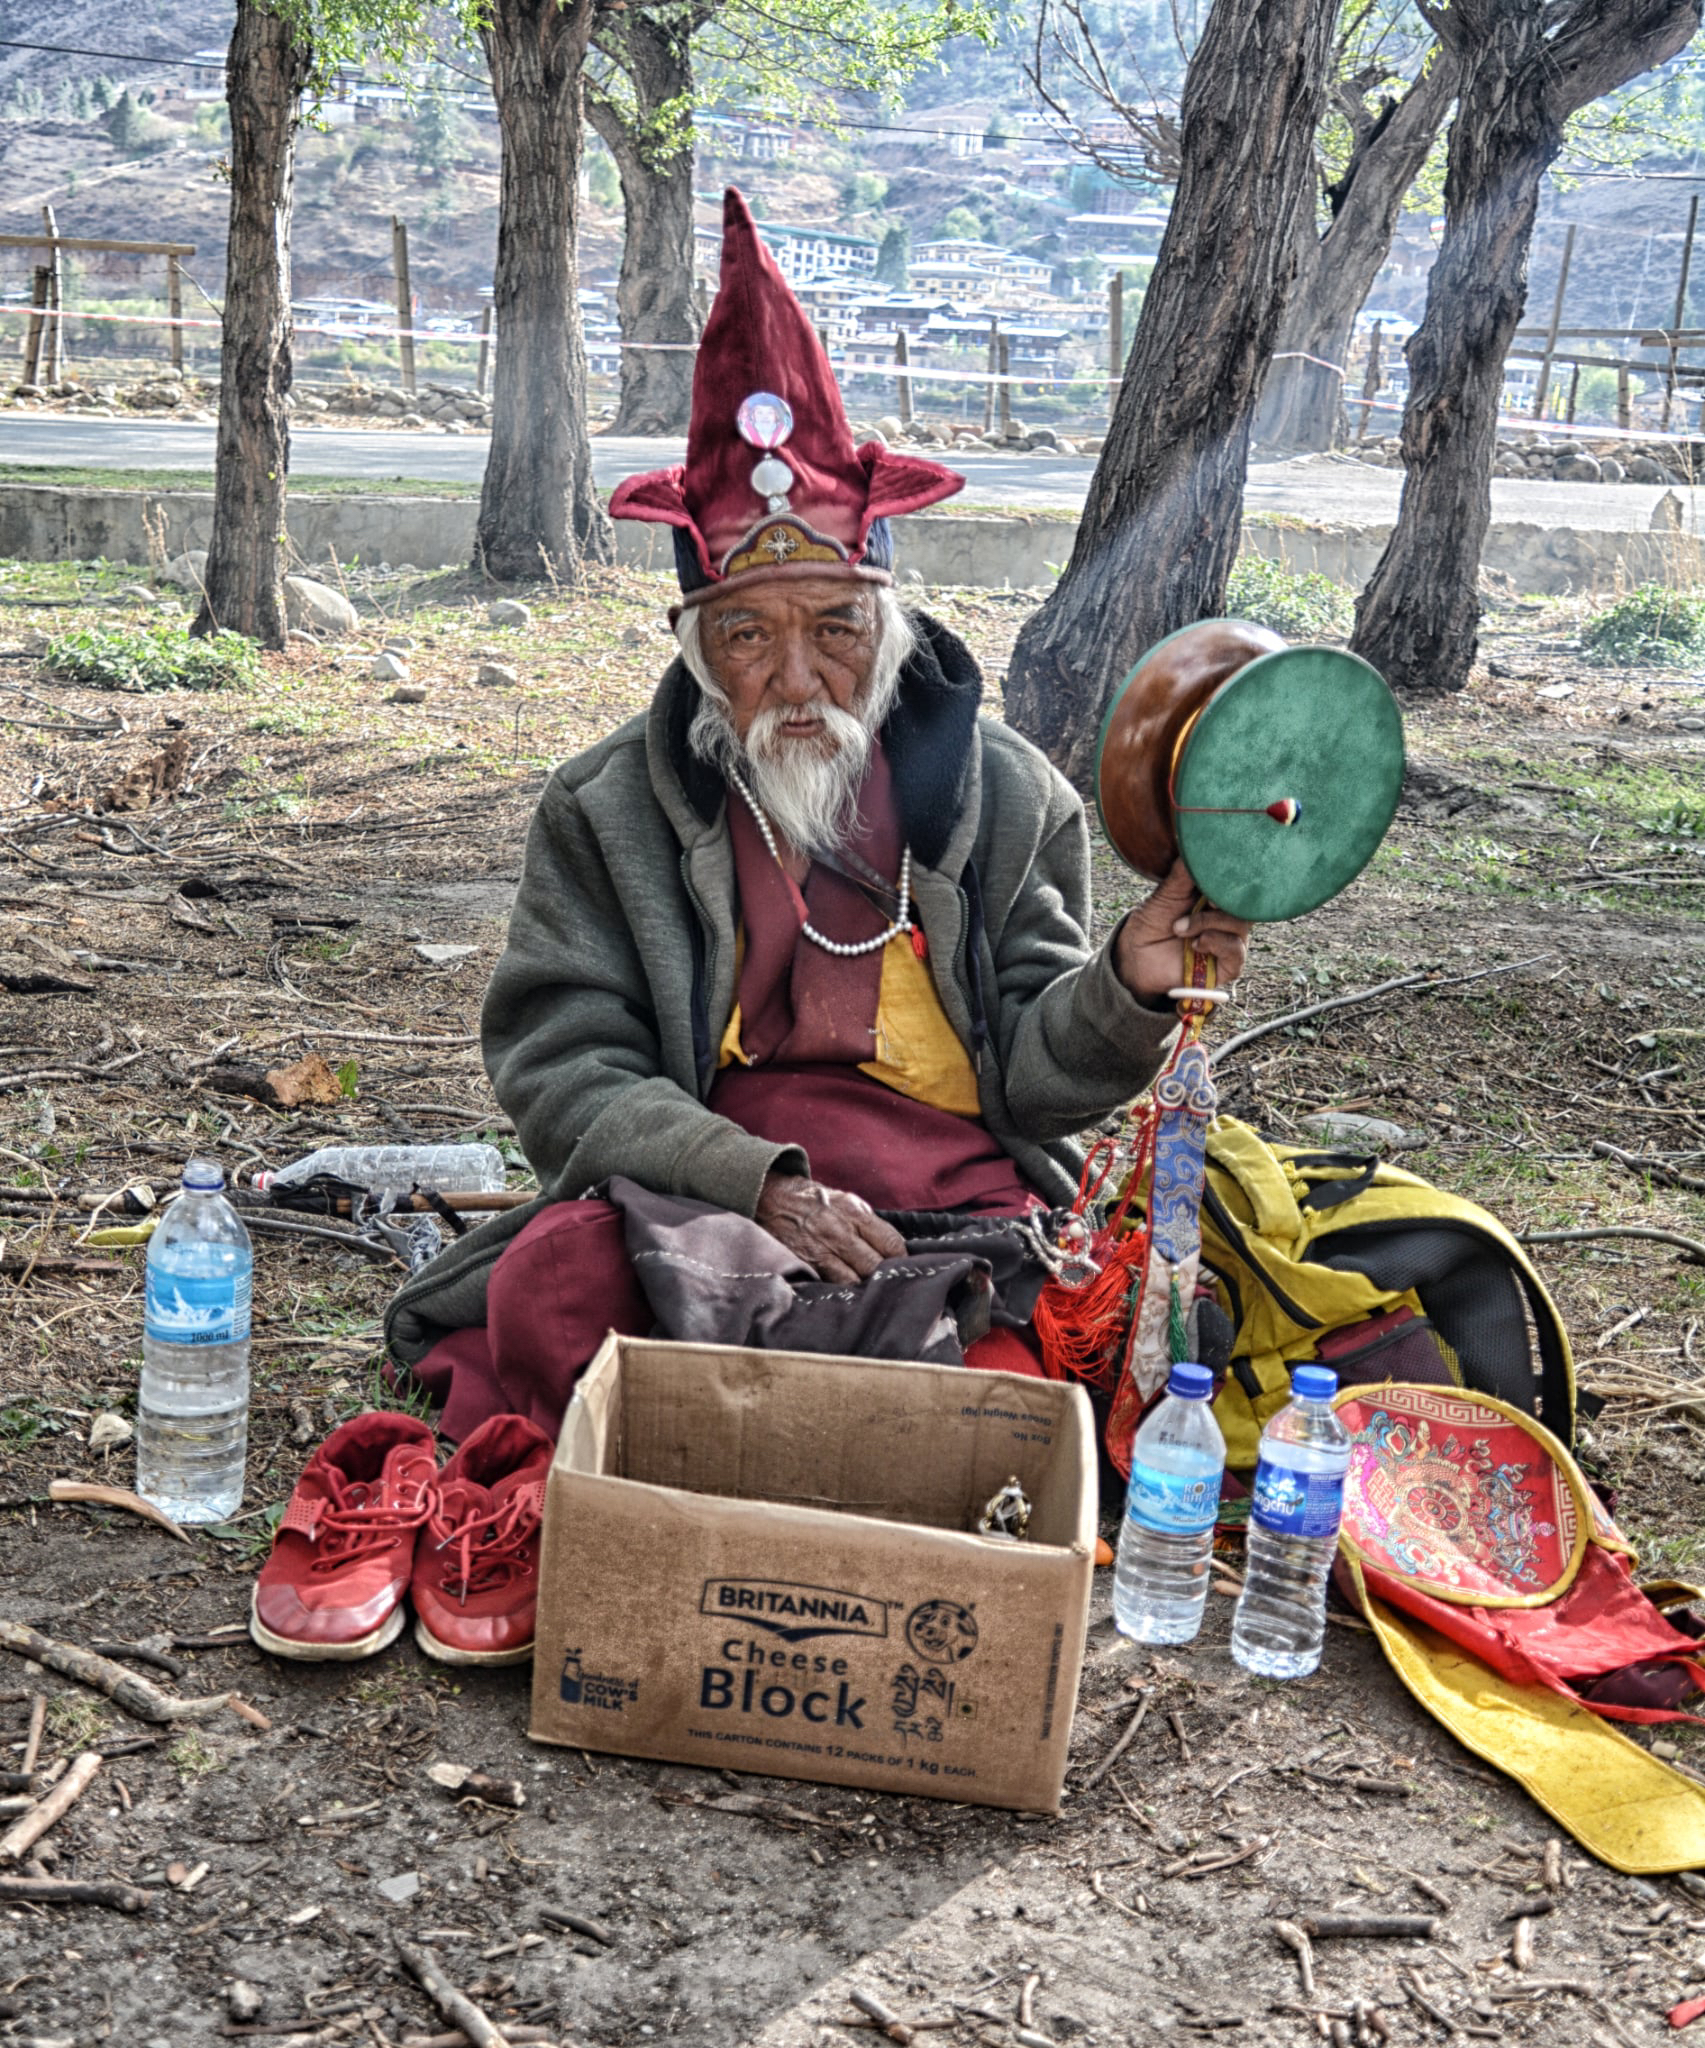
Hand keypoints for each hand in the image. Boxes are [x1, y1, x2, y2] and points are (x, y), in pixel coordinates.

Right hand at [755, 1173, 906, 1284]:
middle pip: (875, 1266)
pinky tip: (846, 1290)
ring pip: (854, 1281)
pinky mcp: (804, 1265)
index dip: (901, 1258)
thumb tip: (893, 1248)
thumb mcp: (846, 1201)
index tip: (901, 1264)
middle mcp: (839, 1232)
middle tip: (886, 1280)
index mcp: (854, 1213)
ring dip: (863, 1287)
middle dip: (883, 1275)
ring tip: (867, 1288)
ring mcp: (820, 1251)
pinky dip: (841, 1290)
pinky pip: (830, 1285)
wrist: (771, 1198)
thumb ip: (869, 1224)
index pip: (891, 1243)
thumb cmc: (814, 1201)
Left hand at [1114, 857, 1252, 1006]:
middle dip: (1223, 900)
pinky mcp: (1227, 965)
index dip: (1233, 878)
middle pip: (1244, 903)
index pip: (1238, 883)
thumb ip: (1183, 873)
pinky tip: (1197, 943)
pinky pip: (1236, 951)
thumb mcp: (1166, 894)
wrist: (1136, 957)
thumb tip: (1192, 843)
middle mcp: (1228, 917)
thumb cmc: (1152, 923)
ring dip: (1209, 923)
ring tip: (1181, 928)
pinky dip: (1217, 942)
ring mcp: (1230, 940)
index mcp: (1216, 896)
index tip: (1218, 873)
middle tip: (1205, 900)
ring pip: (1240, 925)